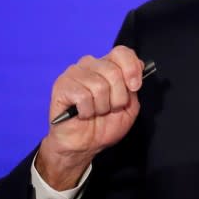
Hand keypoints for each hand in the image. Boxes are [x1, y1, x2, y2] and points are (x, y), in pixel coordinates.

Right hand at [36, 45, 144, 188]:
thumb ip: (134, 88)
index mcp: (108, 65)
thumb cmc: (105, 125)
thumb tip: (136, 73)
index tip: (135, 87)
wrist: (84, 145)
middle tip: (110, 109)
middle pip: (113, 71)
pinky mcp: (61, 85)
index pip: (121, 52)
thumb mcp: (129, 107)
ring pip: (99, 85)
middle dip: (118, 97)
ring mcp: (74, 73)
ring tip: (95, 112)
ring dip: (102, 107)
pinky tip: (82, 114)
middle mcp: (91, 64)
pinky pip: (83, 96)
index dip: (131, 68)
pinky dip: (87, 111)